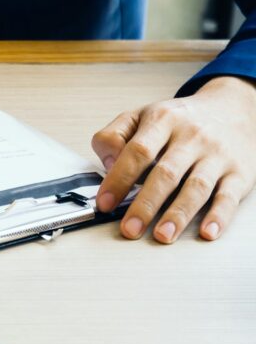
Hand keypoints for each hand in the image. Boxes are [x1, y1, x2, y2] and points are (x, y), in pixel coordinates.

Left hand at [91, 76, 255, 242]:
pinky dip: (219, 216)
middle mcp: (192, 137)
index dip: (119, 179)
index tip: (105, 203)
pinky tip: (207, 232)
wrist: (232, 108)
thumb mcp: (141, 115)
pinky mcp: (239, 173)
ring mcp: (216, 155)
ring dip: (178, 214)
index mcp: (163, 120)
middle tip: (130, 228)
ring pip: (196, 187)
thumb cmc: (180, 119)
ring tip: (162, 235)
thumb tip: (107, 164)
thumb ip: (114, 136)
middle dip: (145, 204)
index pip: (137, 152)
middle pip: (166, 173)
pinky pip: (229, 197)